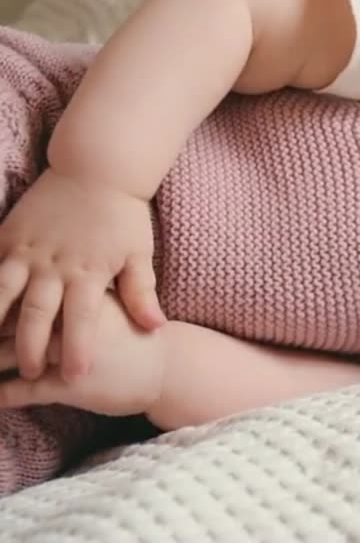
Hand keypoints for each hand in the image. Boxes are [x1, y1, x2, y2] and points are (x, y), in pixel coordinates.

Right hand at [0, 167, 163, 380]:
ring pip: (1, 292)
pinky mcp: (8, 236)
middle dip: (32, 347)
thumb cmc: (123, 215)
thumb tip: (156, 327)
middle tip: (32, 373)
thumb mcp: (138, 254)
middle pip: (38, 314)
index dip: (79, 349)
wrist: (97, 168)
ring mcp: (27, 250)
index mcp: (88, 272)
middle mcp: (54, 265)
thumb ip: (142, 292)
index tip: (78, 377)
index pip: (83, 320)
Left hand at [0, 291, 165, 416]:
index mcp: (77, 295)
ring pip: (9, 354)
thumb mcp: (105, 304)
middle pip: (8, 321)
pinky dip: (2, 395)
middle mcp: (68, 320)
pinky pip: (24, 391)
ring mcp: (68, 352)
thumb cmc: (135, 335)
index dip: (1, 300)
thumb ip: (73, 294)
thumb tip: (39, 288)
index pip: (23, 293)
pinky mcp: (71, 385)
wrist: (171, 367)